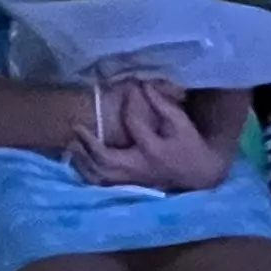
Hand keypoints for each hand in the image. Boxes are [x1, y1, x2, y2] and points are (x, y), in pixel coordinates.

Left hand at [72, 80, 225, 191]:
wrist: (200, 174)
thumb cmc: (191, 146)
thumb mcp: (182, 124)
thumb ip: (164, 106)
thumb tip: (144, 86)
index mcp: (154, 150)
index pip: (134, 124)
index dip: (130, 103)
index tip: (127, 88)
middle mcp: (140, 167)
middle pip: (107, 160)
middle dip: (89, 144)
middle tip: (76, 127)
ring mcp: (134, 179)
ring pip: (102, 176)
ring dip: (84, 162)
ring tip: (71, 144)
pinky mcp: (130, 185)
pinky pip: (104, 183)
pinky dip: (88, 173)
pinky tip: (78, 161)